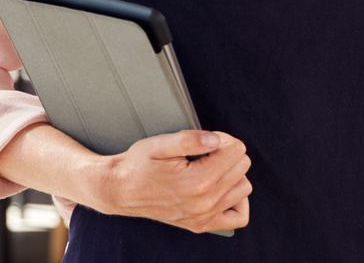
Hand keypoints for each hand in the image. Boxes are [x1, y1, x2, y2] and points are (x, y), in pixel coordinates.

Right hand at [101, 130, 251, 233]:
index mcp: (197, 181)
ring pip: (243, 187)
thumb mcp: (159, 144)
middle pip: (242, 167)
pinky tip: (223, 188)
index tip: (207, 140)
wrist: (120, 190)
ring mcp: (203, 217)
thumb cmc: (138, 165)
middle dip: (228, 153)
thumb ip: (189, 139)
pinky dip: (237, 200)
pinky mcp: (201, 225)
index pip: (237, 151)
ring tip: (211, 168)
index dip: (223, 139)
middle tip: (206, 152)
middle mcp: (203, 203)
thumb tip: (216, 139)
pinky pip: (239, 216)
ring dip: (232, 174)